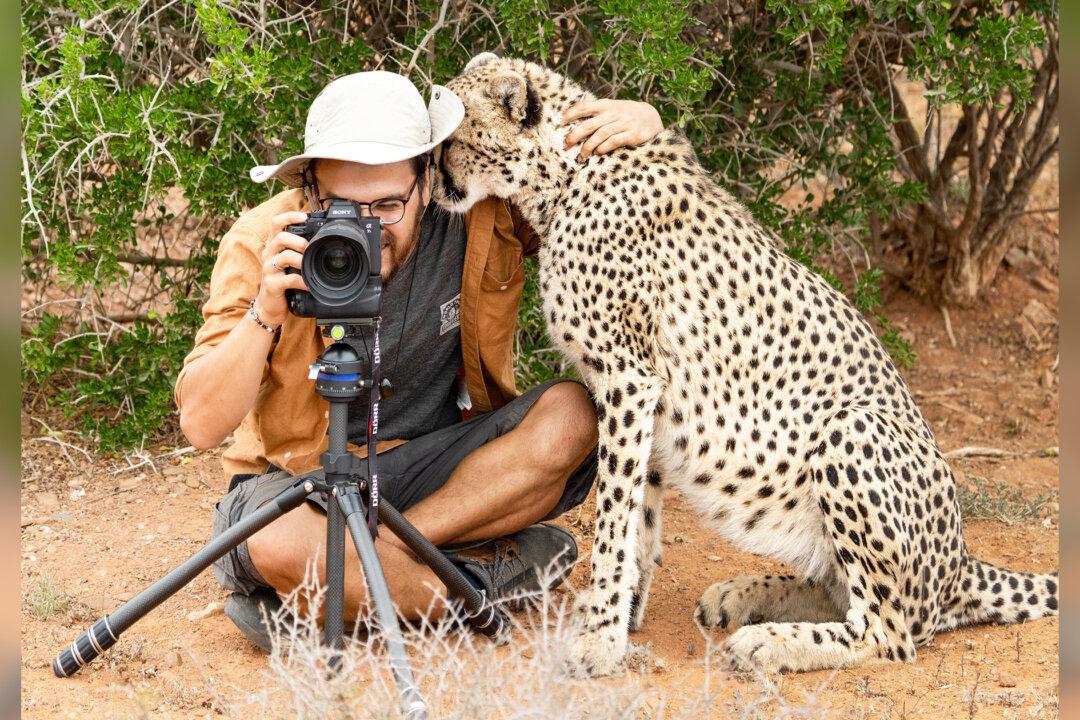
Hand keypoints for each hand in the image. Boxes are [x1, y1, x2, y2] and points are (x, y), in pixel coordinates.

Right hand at [254, 211, 310, 326]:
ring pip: (284, 256)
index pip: (276, 223)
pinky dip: (303, 281)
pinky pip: (289, 279)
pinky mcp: (271, 284)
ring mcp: (268, 269)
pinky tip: (310, 285)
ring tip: (310, 266)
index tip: (304, 216)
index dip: (289, 217)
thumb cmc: (283, 282)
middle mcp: (268, 254)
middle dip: (299, 241)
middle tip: (309, 249)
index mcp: (273, 246)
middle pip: (280, 237)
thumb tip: (320, 239)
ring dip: (301, 260)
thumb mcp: (289, 263)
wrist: (270, 306)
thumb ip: (298, 251)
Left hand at [560, 99, 662, 160]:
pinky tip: (598, 153)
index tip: (560, 122)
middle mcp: (614, 113)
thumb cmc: (627, 114)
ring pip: (600, 134)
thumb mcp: (612, 108)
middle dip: (575, 135)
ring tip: (581, 155)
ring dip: (588, 146)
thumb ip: (597, 112)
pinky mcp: (632, 134)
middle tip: (566, 145)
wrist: (652, 117)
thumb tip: (573, 119)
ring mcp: (624, 123)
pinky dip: (603, 148)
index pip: (585, 106)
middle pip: (590, 124)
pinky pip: (614, 141)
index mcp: (607, 105)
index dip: (571, 114)